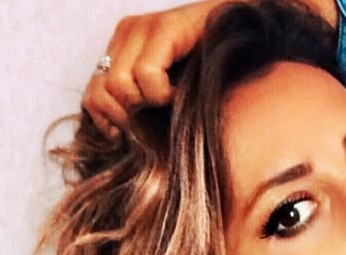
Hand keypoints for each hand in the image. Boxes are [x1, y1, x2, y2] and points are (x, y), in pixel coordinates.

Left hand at [82, 0, 338, 139]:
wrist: (254, 46)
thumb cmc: (213, 85)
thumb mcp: (167, 105)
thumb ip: (137, 112)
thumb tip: (110, 136)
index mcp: (123, 50)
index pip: (91, 94)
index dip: (108, 122)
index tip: (132, 133)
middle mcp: (128, 34)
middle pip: (100, 93)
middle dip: (128, 116)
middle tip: (158, 114)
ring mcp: (144, 28)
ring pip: (119, 86)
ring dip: (147, 104)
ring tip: (170, 100)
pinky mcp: (166, 28)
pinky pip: (145, 75)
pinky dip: (161, 93)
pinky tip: (178, 92)